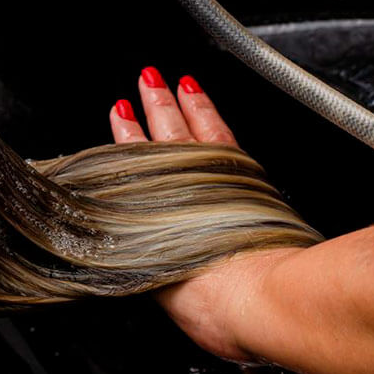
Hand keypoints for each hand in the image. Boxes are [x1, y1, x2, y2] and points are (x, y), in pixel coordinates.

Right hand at [108, 66, 293, 362]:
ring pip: (191, 127)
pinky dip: (207, 109)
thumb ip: (151, 257)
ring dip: (180, 101)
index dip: (127, 136)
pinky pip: (218, 131)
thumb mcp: (165, 281)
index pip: (137, 162)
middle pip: (163, 136)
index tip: (119, 114)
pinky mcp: (244, 174)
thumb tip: (140, 248)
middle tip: (144, 80)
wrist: (254, 293)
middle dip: (152, 105)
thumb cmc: (213, 293)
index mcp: (156, 211)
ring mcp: (214, 177)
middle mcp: (181, 187)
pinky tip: (201, 96)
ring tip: (171, 81)